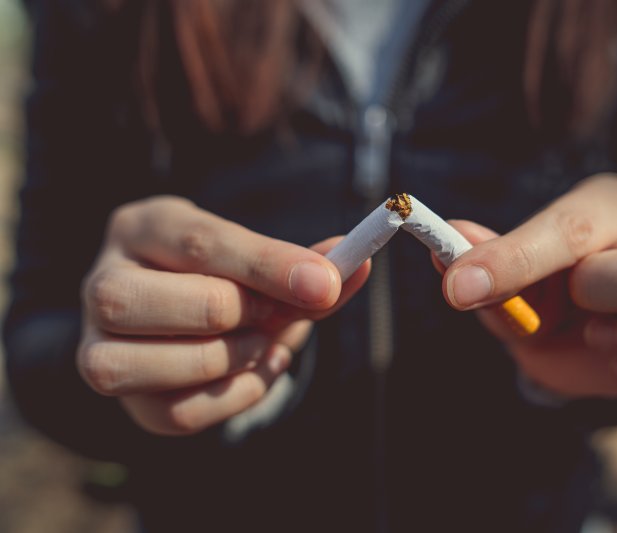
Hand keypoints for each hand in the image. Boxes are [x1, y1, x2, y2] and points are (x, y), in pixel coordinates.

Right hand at [77, 196, 368, 434]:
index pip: (203, 243)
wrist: (180, 307)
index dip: (269, 265)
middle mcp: (103, 282)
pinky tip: (255, 372)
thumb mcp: (257, 258)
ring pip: (162, 364)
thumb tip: (354, 265)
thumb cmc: (221, 274)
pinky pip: (175, 413)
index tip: (325, 282)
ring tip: (263, 344)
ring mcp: (96, 343)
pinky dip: (233, 397)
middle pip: (172, 302)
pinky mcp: (118, 394)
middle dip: (243, 314)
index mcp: (144, 228)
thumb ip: (305, 265)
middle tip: (277, 314)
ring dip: (235, 359)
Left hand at [442, 174, 616, 411]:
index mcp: (614, 209)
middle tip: (580, 306)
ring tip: (606, 342)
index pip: (575, 225)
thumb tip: (447, 252)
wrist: (567, 332)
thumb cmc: (542, 291)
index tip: (462, 288)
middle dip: (609, 297)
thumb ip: (483, 262)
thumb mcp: (506, 278)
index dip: (517, 259)